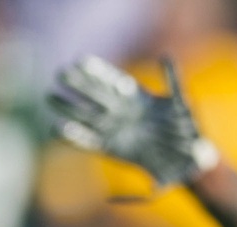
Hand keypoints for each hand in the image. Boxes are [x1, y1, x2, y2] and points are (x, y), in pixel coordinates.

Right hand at [47, 56, 217, 188]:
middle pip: (95, 94)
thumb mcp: (182, 105)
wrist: (187, 159)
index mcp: (135, 97)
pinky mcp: (111, 148)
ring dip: (68, 106)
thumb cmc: (186, 129)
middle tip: (60, 73)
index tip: (82, 61)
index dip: (98, 72)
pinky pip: (89, 141)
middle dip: (78, 84)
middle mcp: (121, 111)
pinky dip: (74, 136)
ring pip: (87, 115)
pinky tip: (58, 128)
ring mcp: (115, 129)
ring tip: (50, 97)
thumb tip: (165, 56)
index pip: (112, 80)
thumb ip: (173, 82)